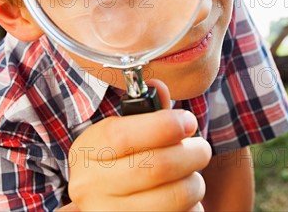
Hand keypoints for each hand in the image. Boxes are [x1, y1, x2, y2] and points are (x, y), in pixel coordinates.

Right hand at [66, 79, 211, 210]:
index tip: (187, 121)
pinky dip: (191, 207)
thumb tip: (158, 87)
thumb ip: (146, 113)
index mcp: (86, 151)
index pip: (122, 135)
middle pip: (155, 167)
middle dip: (191, 154)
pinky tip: (183, 200)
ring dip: (195, 183)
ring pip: (174, 196)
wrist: (109, 206)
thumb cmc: (121, 165)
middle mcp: (89, 186)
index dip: (162, 126)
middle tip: (201, 149)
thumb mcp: (125, 136)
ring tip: (192, 176)